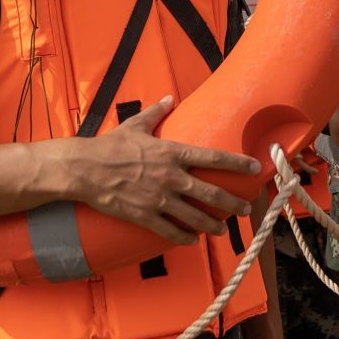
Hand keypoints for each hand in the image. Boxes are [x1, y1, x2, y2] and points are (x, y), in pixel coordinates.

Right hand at [51, 97, 259, 245]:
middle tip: (244, 210)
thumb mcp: (136, 125)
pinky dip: (183, 237)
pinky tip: (192, 241)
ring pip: (194, 217)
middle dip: (231, 203)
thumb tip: (170, 98)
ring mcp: (159, 199)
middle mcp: (171, 177)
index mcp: (172, 153)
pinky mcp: (144, 216)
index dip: (237, 163)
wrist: (84, 169)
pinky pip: (169, 231)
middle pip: (210, 194)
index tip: (254, 168)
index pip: (213, 158)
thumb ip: (156, 112)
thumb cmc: (109, 145)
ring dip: (211, 226)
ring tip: (222, 231)